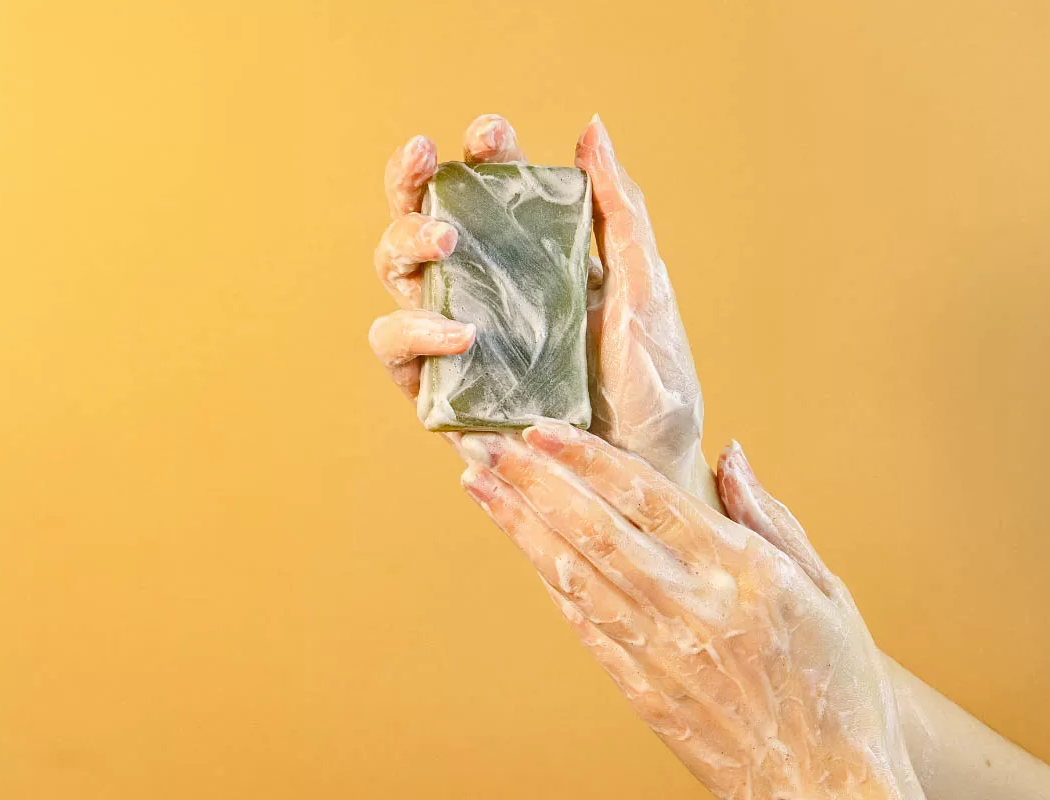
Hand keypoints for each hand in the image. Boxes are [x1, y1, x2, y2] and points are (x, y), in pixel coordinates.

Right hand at [368, 115, 713, 502]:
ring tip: (447, 245)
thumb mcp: (646, 288)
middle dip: (413, 182)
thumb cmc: (653, 385)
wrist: (645, 472)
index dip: (480, 156)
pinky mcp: (439, 392)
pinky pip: (397, 349)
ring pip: (396, 275)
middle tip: (427, 157)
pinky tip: (461, 334)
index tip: (491, 135)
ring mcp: (457, 340)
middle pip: (423, 222)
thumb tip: (592, 128)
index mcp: (534, 259)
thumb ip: (619, 209)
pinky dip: (415, 331)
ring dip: (405, 245)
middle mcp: (487, 292)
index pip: (490, 192)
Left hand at [458, 421, 924, 799]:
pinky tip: (523, 553)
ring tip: (481, 487)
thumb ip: (772, 518)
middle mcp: (692, 607)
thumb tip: (732, 456)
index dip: (589, 459)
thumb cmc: (836, 687)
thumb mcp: (826, 590)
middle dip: (536, 482)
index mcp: (741, 572)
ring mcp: (661, 652)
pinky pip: (585, 627)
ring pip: (576, 574)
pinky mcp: (642, 690)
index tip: (545, 429)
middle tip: (489, 444)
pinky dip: (550, 585)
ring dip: (523, 527)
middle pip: (596, 530)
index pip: (649, 497)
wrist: (825, 785)